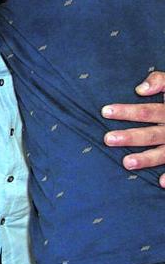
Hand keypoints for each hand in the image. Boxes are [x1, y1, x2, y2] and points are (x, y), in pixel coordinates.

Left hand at [102, 71, 164, 186]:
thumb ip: (161, 81)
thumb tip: (140, 89)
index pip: (147, 111)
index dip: (127, 111)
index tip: (104, 111)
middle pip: (152, 134)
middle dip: (130, 137)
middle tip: (108, 139)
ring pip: (163, 153)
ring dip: (146, 159)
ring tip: (126, 163)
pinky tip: (160, 182)